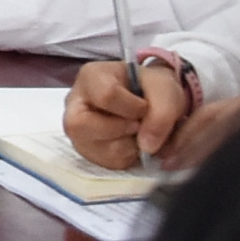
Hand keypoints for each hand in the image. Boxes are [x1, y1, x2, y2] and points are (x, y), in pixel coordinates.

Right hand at [66, 59, 191, 170]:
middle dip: (120, 130)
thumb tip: (147, 146)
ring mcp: (78, 131)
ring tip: (139, 132)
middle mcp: (75, 104)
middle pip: (82, 126)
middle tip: (138, 124)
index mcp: (91, 77)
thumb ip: (162, 112)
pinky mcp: (87, 152)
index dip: (132, 107)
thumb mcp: (165, 89)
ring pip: (97, 149)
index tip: (145, 106)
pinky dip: (128, 157)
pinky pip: (108, 163)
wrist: (151, 100)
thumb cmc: (150, 88)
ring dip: (130, 146)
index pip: (105, 95)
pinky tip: (133, 142)